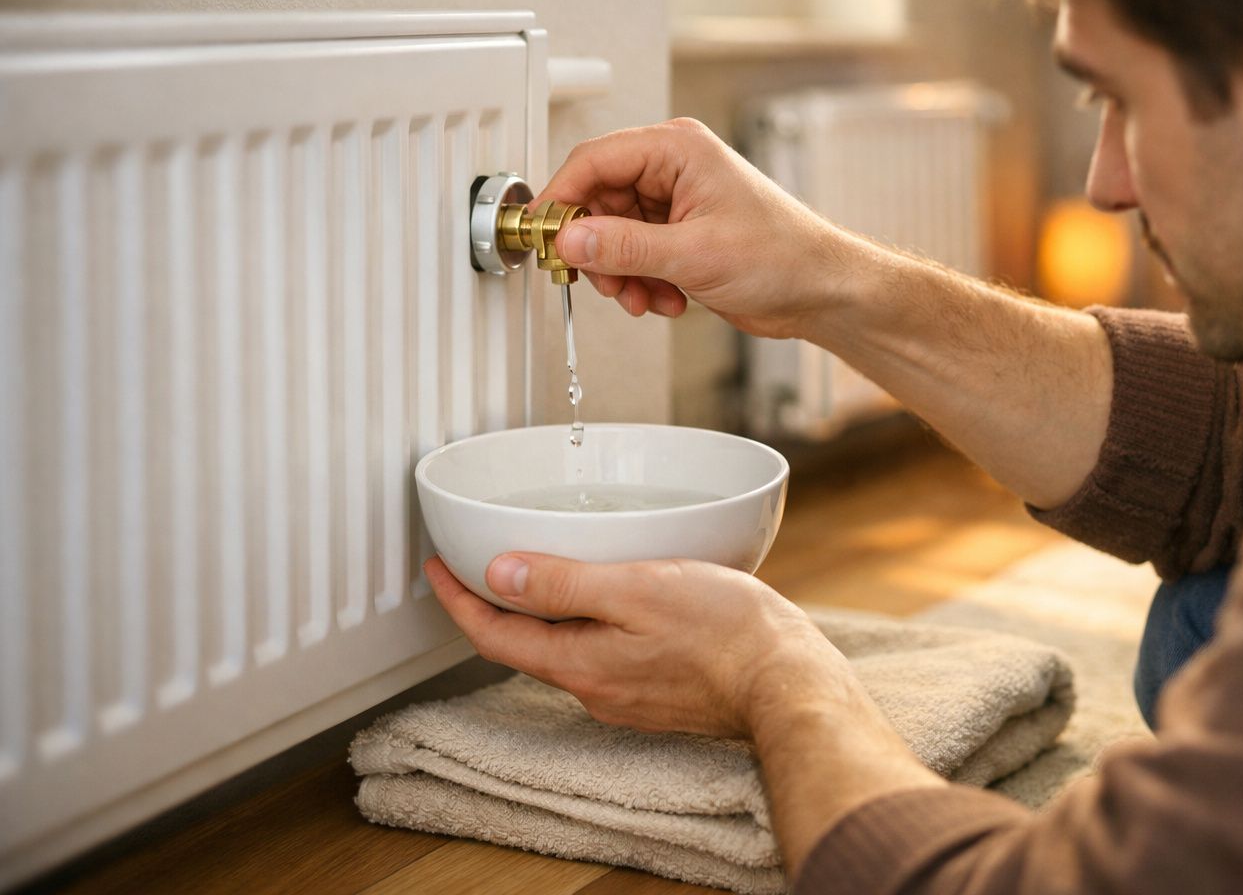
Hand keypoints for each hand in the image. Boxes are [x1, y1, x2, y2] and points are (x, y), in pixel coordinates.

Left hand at [422, 552, 855, 737]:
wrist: (789, 682)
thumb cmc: (725, 632)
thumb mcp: (636, 589)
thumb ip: (564, 583)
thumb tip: (498, 575)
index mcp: (580, 664)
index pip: (493, 635)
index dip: (458, 599)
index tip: (438, 567)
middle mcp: (596, 689)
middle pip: (526, 644)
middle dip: (499, 603)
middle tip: (480, 562)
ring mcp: (628, 696)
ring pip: (568, 649)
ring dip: (548, 612)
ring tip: (547, 567)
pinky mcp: (659, 693)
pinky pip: (607, 654)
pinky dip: (592, 623)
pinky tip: (616, 596)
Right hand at [536, 118, 863, 338]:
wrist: (820, 292)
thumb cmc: (784, 256)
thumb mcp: (694, 254)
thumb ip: (624, 246)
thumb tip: (570, 238)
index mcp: (677, 150)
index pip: (594, 160)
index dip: (561, 198)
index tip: (542, 234)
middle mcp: (673, 169)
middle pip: (598, 201)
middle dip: (599, 250)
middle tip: (602, 281)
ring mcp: (675, 203)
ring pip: (613, 235)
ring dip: (622, 274)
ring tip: (646, 297)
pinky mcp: (679, 235)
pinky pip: (635, 255)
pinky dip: (642, 283)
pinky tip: (668, 300)